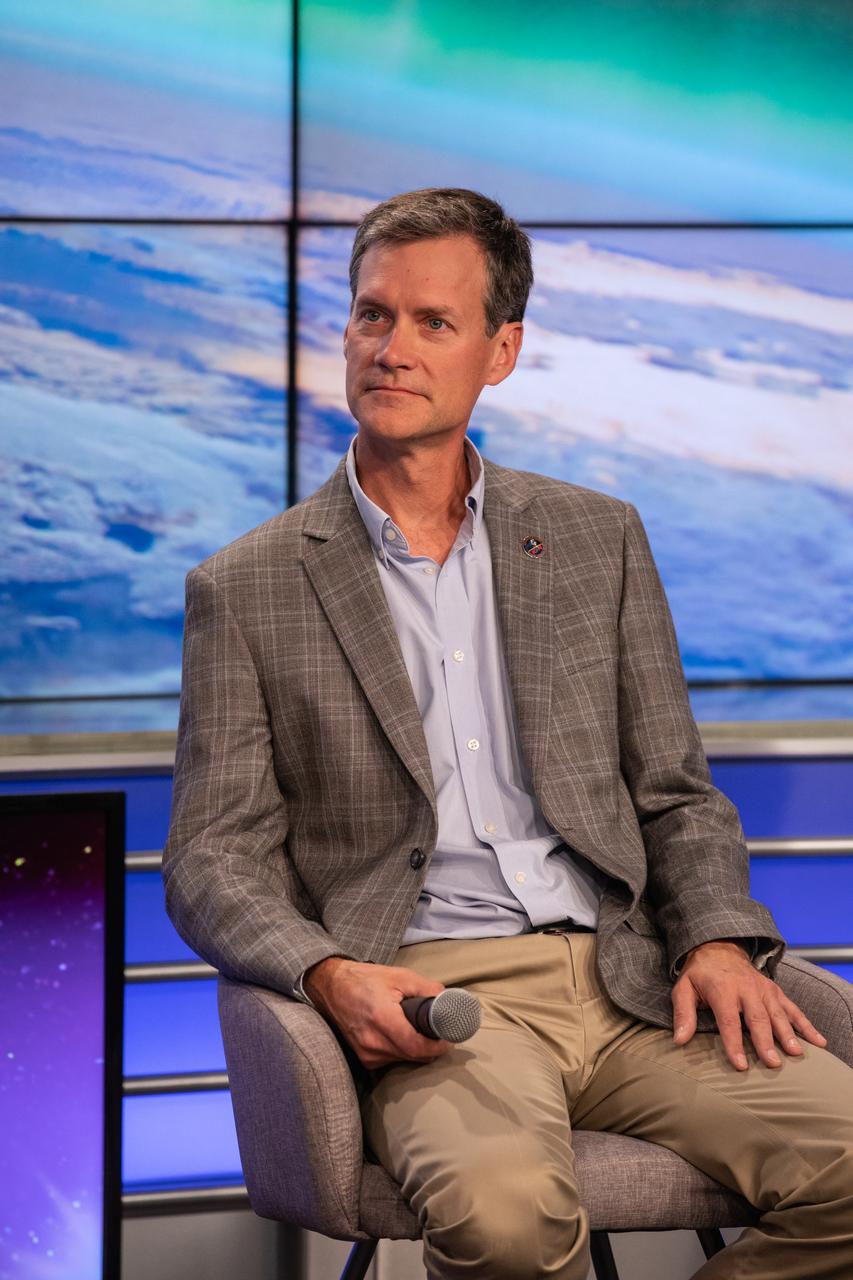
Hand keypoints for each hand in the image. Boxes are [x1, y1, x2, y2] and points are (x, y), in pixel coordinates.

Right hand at [303, 956, 452, 1068]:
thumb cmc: (364, 979)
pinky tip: (404, 1036)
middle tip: (441, 1034)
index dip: (437, 1047)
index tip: (449, 1039)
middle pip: (412, 1056)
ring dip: (416, 1050)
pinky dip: (402, 1051)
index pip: (416, 1047)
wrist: (331, 987)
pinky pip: (391, 1060)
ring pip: (403, 1060)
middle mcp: (372, 1042)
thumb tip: (447, 999)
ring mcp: (366, 1053)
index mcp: (382, 1019)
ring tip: (422, 1032)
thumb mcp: (399, 976)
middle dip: (431, 1048)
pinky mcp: (363, 1058)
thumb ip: (426, 988)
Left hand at [671, 939, 826, 1070]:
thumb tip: (679, 1040)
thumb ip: (683, 1013)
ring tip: (795, 1053)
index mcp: (722, 990)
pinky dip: (806, 1025)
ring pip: (777, 1013)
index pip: (729, 1020)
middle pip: (757, 1018)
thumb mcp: (684, 989)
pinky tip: (818, 1041)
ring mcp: (764, 989)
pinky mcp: (775, 991)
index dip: (734, 1044)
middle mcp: (746, 989)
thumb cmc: (700, 975)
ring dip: (788, 1033)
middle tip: (773, 1063)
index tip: (741, 1065)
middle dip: (765, 1041)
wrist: (719, 947)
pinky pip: (793, 1008)